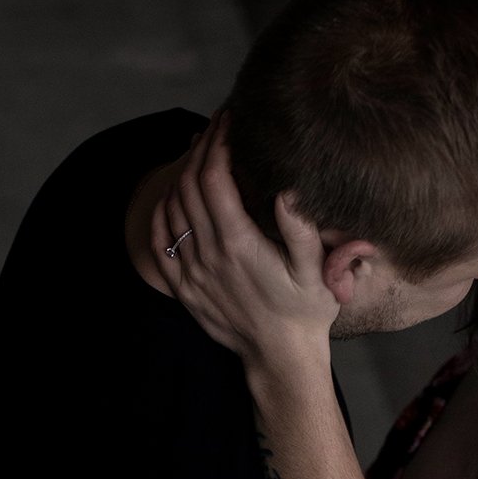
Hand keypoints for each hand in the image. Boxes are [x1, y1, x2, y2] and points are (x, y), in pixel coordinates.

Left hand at [152, 115, 337, 375]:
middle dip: (201, 148)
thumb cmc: (306, 312)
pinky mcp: (183, 287)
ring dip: (183, 173)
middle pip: (189, 185)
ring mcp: (192, 272)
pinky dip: (164, 208)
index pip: (214, 179)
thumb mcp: (317, 272)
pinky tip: (178, 193)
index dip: (218, 143)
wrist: (280, 358)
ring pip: (172, 207)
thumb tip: (287, 191)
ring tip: (202, 151)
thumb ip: (301, 230)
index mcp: (239, 245)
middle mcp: (209, 256)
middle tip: (217, 125)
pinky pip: (161, 239)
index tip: (230, 120)